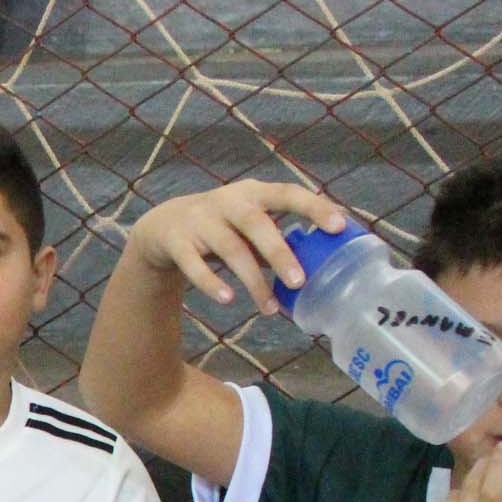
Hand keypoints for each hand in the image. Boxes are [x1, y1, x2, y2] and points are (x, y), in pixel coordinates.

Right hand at [128, 180, 348, 315]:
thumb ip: (278, 237)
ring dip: (252, 280)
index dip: (314, 207)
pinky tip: (228, 299)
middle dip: (279, 253)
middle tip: (299, 282)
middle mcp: (228, 202)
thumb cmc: (221, 227)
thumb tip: (322, 261)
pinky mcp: (177, 242)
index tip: (339, 227)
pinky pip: (194, 265)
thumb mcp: (249, 224)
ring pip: (230, 250)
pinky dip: (211, 282)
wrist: (162, 227)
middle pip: (255, 223)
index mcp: (254, 193)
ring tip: (269, 308)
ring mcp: (200, 221)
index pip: (288, 193)